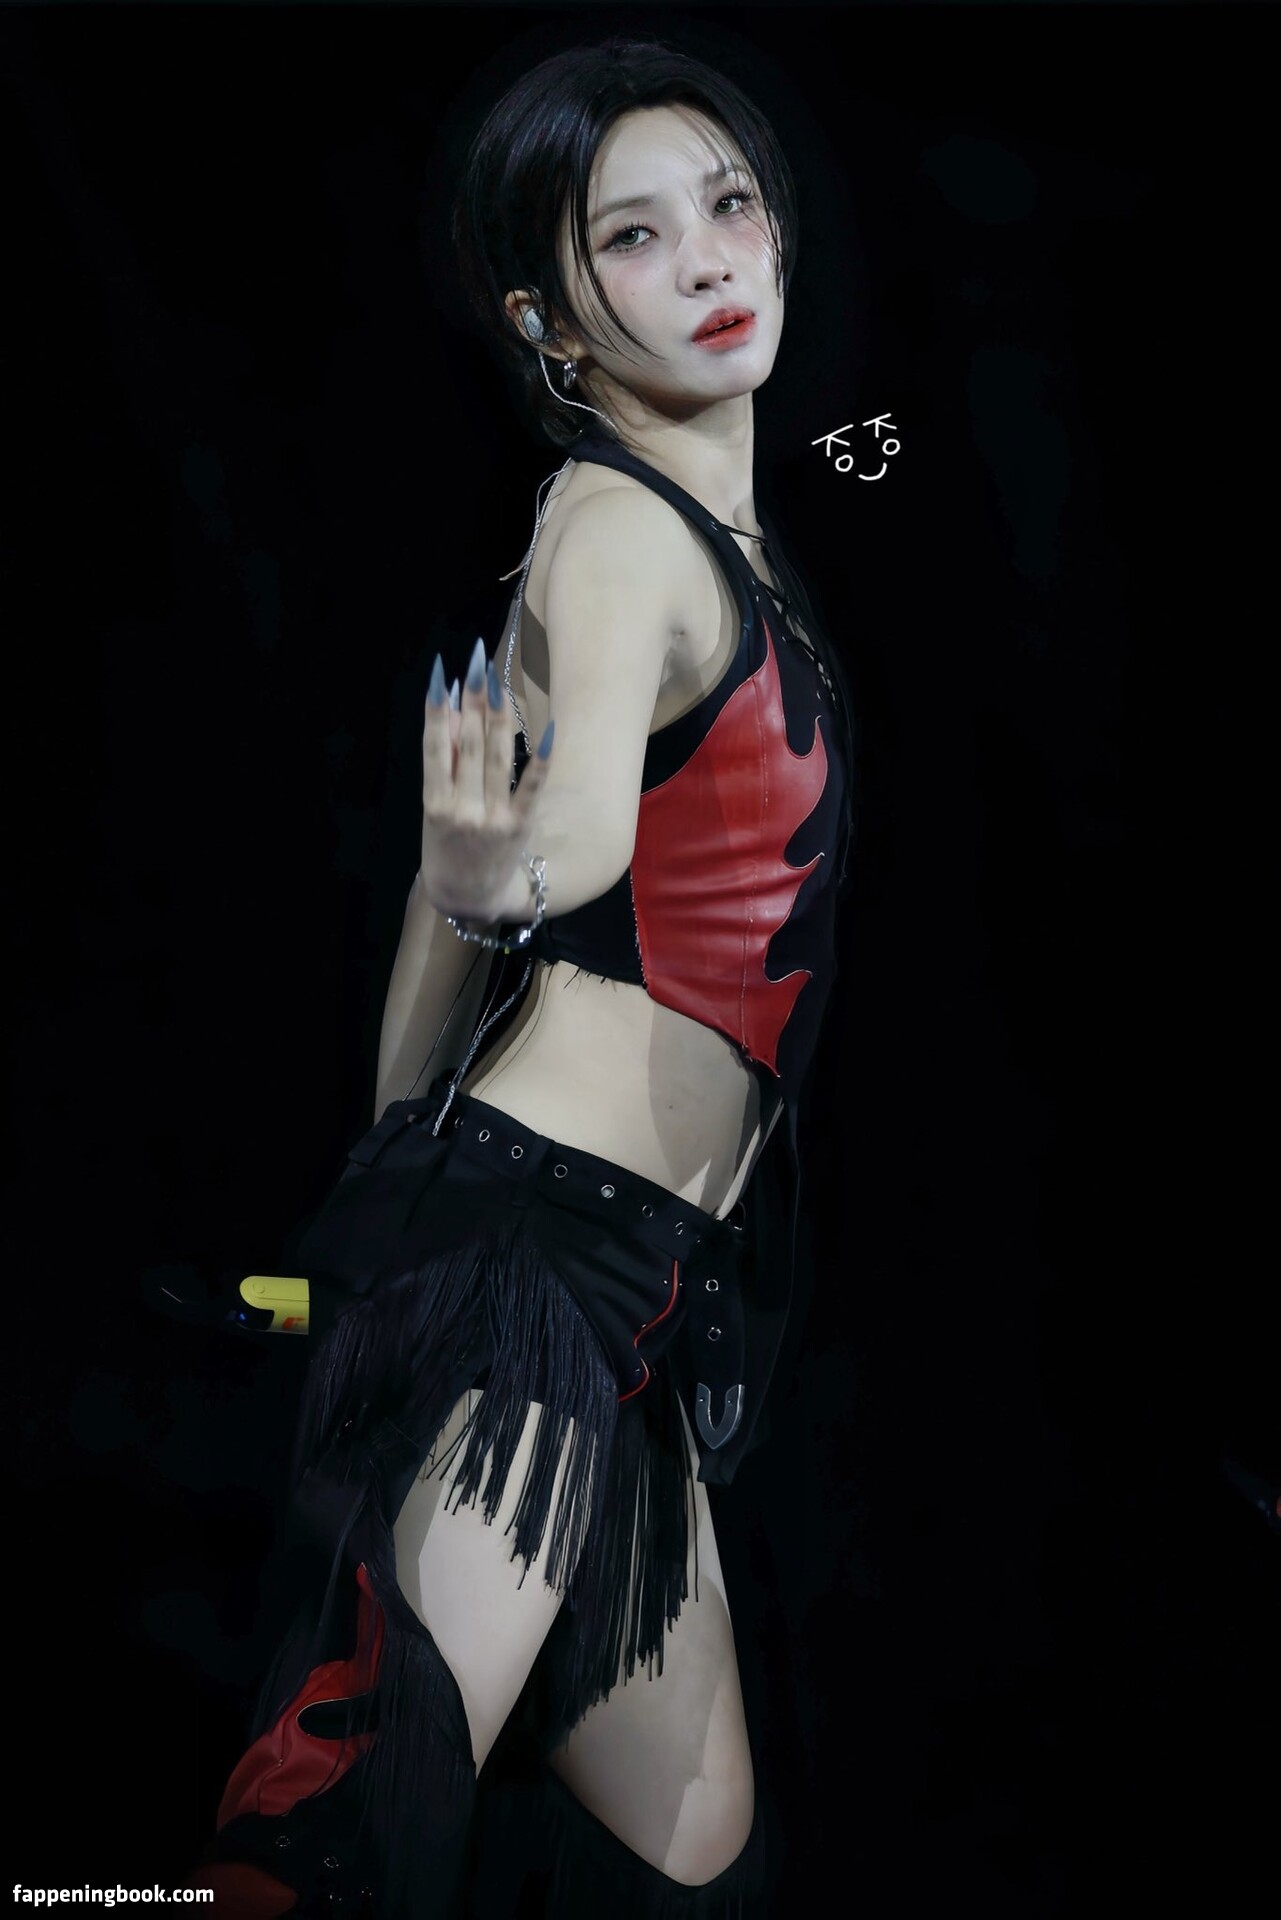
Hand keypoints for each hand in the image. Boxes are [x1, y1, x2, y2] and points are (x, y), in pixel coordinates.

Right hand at [419, 638, 552, 922]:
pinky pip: (532, 787)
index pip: (435, 747)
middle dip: (473, 701)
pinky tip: (547, 730)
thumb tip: (451, 713)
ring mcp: (492, 819)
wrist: (468, 898)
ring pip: (498, 757)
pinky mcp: (519, 827)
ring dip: (499, 716)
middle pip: (469, 745)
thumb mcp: (433, 811)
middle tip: (477, 662)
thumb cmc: (446, 847)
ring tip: (498, 681)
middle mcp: (462, 810)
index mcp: (434, 804)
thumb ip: (442, 766)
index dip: (438, 708)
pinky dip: (539, 759)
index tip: (443, 673)